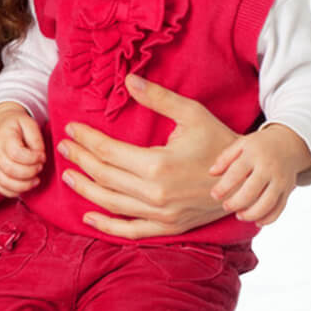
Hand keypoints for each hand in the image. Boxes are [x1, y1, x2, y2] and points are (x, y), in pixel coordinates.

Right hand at [0, 102, 44, 196]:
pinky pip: (0, 188)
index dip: (32, 158)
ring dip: (24, 185)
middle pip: (9, 169)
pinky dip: (14, 192)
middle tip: (40, 167)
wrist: (2, 127)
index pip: (16, 153)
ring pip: (4, 182)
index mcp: (3, 138)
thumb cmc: (18, 126)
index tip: (42, 156)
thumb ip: (36, 139)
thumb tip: (39, 156)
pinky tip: (26, 186)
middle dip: (30, 172)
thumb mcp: (29, 124)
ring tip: (36, 180)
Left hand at [58, 74, 235, 238]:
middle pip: (104, 176)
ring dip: (85, 189)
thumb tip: (128, 79)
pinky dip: (106, 226)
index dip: (86, 140)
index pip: (109, 151)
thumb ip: (157, 98)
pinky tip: (88, 216)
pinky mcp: (168, 228)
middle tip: (63, 146)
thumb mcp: (191, 114)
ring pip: (111, 204)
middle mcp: (155, 194)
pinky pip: (130, 231)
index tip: (71, 129)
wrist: (246, 178)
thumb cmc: (219, 142)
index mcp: (158, 165)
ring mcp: (161, 215)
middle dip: (80, 160)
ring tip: (68, 174)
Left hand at [209, 123, 310, 225]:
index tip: (214, 195)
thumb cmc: (259, 145)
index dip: (224, 187)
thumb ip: (225, 157)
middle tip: (225, 206)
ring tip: (239, 216)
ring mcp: (280, 180)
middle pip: (252, 191)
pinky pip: (279, 208)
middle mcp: (269, 168)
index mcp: (254, 155)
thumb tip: (211, 173)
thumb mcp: (242, 144)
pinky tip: (257, 222)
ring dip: (252, 214)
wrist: (289, 144)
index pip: (236, 173)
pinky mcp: (288, 190)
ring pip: (267, 203)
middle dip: (236, 203)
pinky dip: (269, 218)